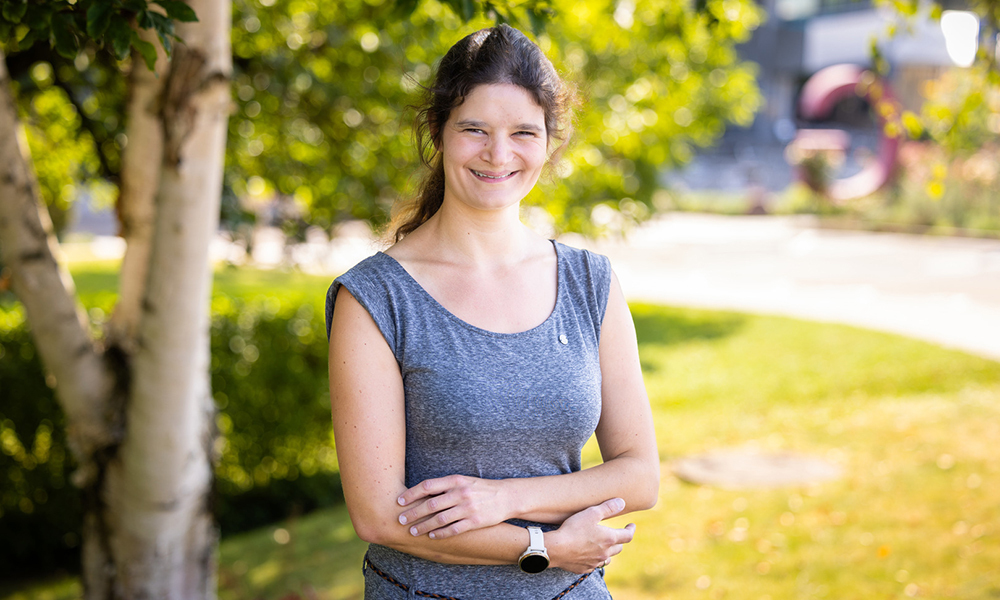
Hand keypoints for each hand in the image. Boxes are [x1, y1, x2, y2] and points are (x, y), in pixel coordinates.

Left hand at [396, 475, 511, 538]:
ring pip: (440, 519)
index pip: (428, 486)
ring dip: (424, 526)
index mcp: (456, 480)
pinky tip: (432, 536)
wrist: (506, 497)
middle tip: (401, 520)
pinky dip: (441, 534)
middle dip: (413, 513)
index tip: (400, 501)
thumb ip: (445, 486)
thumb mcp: (463, 481)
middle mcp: (461, 493)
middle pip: (431, 504)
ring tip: (413, 531)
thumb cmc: (480, 488)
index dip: (412, 494)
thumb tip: (421, 492)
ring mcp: (468, 508)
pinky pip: (453, 529)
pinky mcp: (475, 522)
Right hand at [545, 498, 634, 573]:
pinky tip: (588, 555)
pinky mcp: (584, 568)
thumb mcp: (591, 513)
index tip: (631, 526)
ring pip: (607, 559)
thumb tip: (622, 502)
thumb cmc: (574, 529)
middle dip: (619, 541)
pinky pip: (593, 565)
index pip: (627, 536)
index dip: (631, 530)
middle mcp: (605, 553)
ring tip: (604, 547)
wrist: (556, 549)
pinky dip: (594, 559)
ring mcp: (594, 562)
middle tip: (617, 535)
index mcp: (609, 539)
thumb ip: (608, 508)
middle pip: (618, 548)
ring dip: (608, 552)